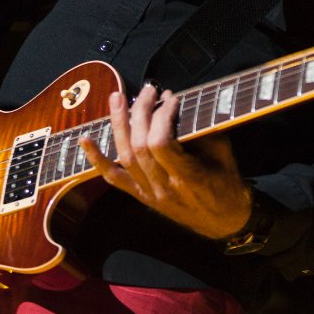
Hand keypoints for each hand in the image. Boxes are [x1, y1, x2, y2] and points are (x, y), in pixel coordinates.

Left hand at [79, 83, 251, 239]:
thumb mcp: (223, 154)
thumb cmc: (227, 185)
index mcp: (187, 177)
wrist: (225, 222)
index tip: (170, 98)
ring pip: (125, 156)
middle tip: (148, 90)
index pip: (161, 142)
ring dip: (119, 123)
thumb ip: (199, 130)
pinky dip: (97, 158)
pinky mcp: (141, 196)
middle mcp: (163, 187)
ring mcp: (149, 193)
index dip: (162, 116)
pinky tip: (85, 139)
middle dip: (141, 112)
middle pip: (140, 145)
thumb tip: (174, 104)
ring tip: (118, 97)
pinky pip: (114, 178)